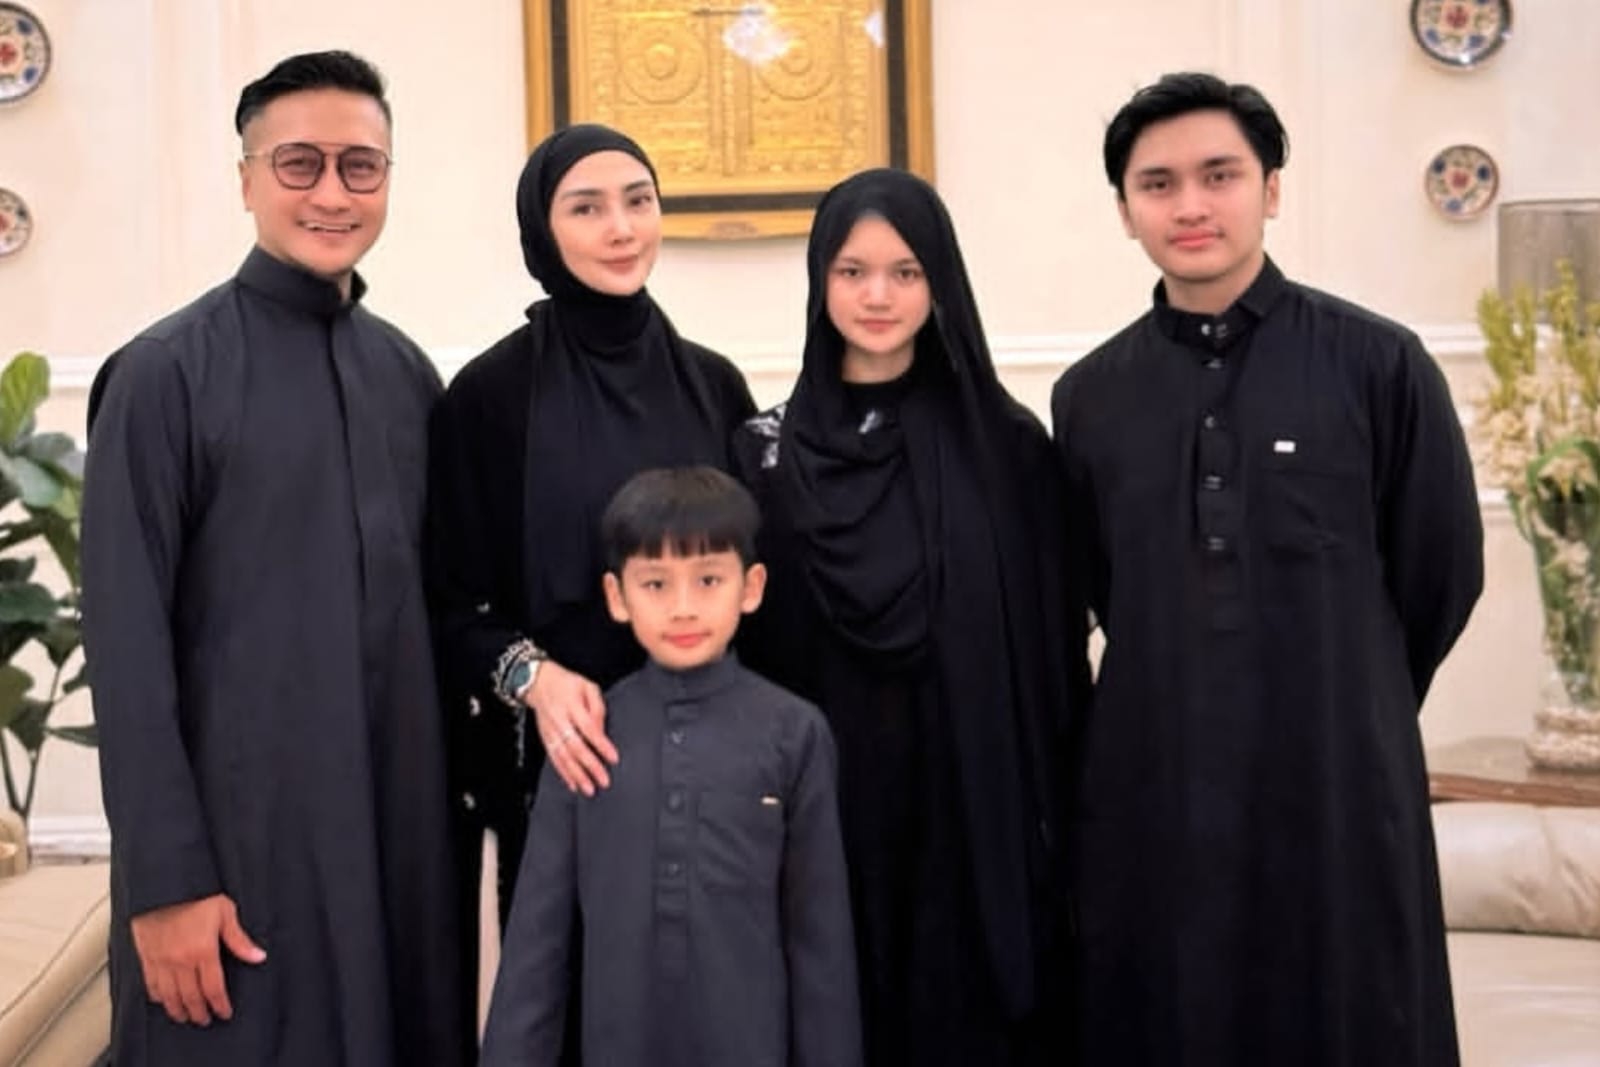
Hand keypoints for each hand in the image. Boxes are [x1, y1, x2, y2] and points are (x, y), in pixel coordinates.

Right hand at [130, 893, 266, 1025]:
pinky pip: (150, 984)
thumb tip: (257, 956)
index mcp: (203, 951)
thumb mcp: (225, 913)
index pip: (213, 988)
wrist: (164, 883)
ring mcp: (161, 960)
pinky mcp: (146, 956)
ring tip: (185, 1016)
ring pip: (169, 996)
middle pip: (190, 997)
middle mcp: (180, 960)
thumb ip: (239, 939)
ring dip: (178, 1009)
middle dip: (199, 1012)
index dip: (220, 1005)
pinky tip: (163, 1000)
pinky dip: (157, 997)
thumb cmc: (195, 893)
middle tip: (205, 1019)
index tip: (224, 1012)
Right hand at [527, 660, 616, 795]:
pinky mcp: (545, 738)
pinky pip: (554, 758)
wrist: (538, 682)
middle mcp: (560, 720)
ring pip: (563, 756)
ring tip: (588, 788)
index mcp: (572, 706)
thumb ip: (597, 707)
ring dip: (576, 775)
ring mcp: (550, 731)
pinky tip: (572, 783)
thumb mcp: (588, 686)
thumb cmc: (566, 684)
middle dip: (590, 766)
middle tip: (603, 780)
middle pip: (575, 747)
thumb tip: (601, 729)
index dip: (601, 745)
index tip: (613, 758)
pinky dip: (563, 773)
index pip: (589, 728)